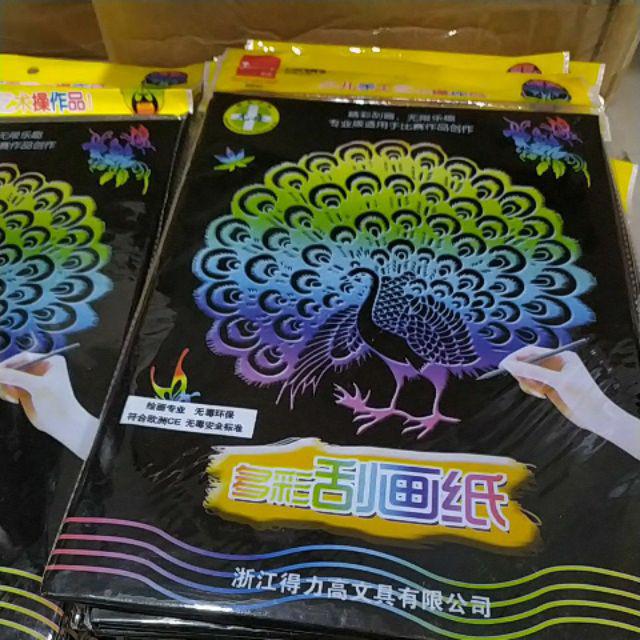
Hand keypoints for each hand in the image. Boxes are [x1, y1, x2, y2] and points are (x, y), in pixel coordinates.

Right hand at [0, 352, 98, 459]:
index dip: (9, 364)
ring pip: (10, 377)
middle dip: (6, 376)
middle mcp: (42, 368)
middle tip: (0, 384)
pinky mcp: (26, 390)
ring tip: (10, 397)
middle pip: (15, 366)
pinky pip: (10, 386)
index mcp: (50, 361)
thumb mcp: (38, 387)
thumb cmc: (58, 403)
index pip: (24, 357)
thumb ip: (16, 377)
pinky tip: (13, 399)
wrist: (63, 423)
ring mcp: (33, 379)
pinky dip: (6, 391)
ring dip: (5, 385)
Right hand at [500, 346, 639, 460]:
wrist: (597, 417)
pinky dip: (532, 389)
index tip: (504, 365)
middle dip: (523, 371)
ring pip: (528, 374)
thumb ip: (533, 371)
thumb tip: (511, 365)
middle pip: (528, 362)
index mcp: (561, 356)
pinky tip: (542, 396)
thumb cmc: (583, 396)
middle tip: (523, 381)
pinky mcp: (550, 388)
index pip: (532, 351)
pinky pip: (532, 384)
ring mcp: (552, 376)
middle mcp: (555, 364)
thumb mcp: (557, 381)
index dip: (516, 357)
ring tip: (538, 392)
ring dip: (528, 383)